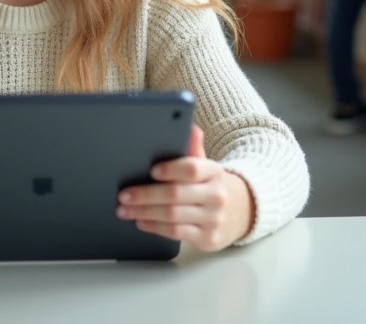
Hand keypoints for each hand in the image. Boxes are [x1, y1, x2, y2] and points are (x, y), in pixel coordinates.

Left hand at [116, 125, 255, 250]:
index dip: (171, 170)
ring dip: (144, 212)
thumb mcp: (206, 166)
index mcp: (214, 172)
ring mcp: (213, 219)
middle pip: (175, 194)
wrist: (241, 212)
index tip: (152, 171)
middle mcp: (216, 196)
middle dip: (145, 195)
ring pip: (172, 215)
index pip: (192, 169)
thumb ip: (193, 148)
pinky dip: (155, 227)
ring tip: (125, 210)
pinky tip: (141, 222)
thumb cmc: (212, 185)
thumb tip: (190, 127)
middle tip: (124, 195)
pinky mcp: (208, 238)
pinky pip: (176, 233)